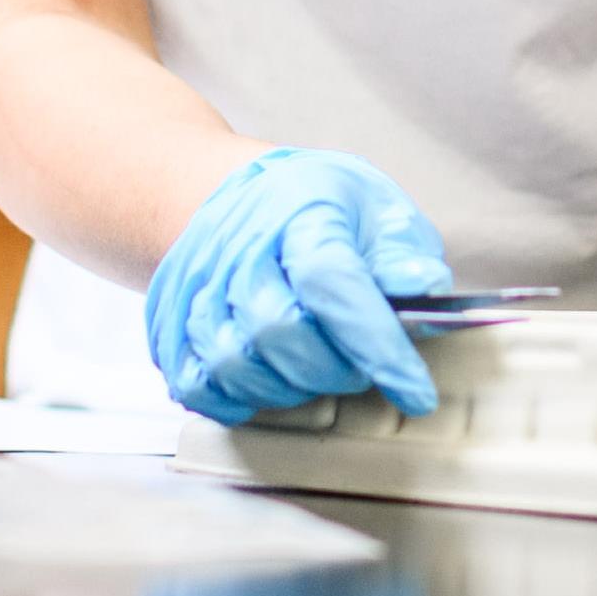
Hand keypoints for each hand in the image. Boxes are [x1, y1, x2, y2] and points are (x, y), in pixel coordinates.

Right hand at [142, 148, 452, 422]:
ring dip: (288, 388)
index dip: (376, 344)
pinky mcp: (172, 324)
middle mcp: (239, 249)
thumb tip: (425, 289)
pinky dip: (234, 400)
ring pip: (234, 365)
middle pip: (280, 330)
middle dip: (335, 369)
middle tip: (359, 366)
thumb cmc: (315, 208)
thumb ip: (404, 254)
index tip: (416, 393)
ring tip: (316, 370)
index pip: (332, 282)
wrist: (235, 195)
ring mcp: (197, 287)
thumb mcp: (376, 209)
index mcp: (299, 213)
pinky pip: (194, 384)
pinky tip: (268, 385)